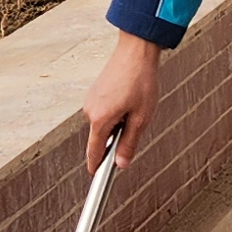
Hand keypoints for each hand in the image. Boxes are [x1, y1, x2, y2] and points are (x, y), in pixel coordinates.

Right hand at [83, 30, 162, 166]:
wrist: (136, 50)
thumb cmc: (141, 82)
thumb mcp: (141, 117)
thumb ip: (129, 143)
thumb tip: (121, 164)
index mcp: (100, 120)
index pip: (94, 153)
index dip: (96, 168)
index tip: (97, 181)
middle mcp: (89, 111)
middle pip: (100, 139)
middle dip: (116, 139)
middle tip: (136, 123)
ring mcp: (90, 101)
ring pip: (103, 125)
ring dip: (117, 123)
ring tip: (135, 106)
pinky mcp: (94, 93)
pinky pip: (102, 112)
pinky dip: (114, 113)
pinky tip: (129, 99)